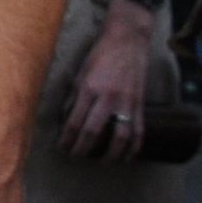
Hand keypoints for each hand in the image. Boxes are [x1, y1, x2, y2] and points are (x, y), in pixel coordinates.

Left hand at [57, 10, 152, 159]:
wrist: (127, 40)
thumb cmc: (100, 55)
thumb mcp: (81, 73)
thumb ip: (74, 97)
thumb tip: (66, 120)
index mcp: (89, 88)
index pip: (75, 121)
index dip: (66, 139)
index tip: (61, 148)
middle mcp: (108, 97)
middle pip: (93, 132)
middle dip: (82, 149)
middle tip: (75, 157)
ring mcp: (127, 102)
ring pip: (120, 136)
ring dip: (110, 154)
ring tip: (101, 162)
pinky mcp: (140, 103)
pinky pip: (138, 130)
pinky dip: (133, 147)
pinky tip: (126, 157)